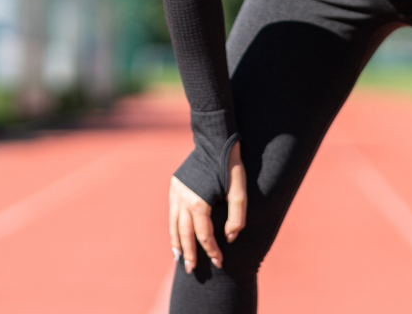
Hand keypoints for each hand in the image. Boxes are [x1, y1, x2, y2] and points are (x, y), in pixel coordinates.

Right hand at [169, 141, 246, 272]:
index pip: (204, 235)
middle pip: (185, 234)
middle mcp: (183, 199)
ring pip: (174, 224)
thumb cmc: (230, 166)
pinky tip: (176, 233)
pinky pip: (172, 211)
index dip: (212, 250)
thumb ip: (237, 217)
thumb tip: (230, 238)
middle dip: (189, 253)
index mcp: (198, 202)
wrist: (214, 140)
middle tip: (191, 270)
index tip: (219, 262)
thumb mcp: (240, 191)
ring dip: (176, 242)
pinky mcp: (174, 185)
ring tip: (178, 257)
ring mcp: (176, 191)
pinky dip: (173, 225)